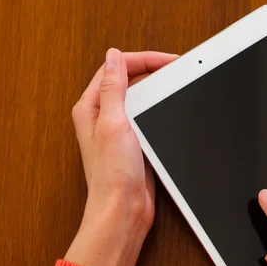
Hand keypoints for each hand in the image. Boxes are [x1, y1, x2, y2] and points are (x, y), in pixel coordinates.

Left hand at [65, 48, 176, 265]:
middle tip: (175, 67)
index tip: (167, 60)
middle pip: (127, 80)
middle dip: (151, 70)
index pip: (115, 69)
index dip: (142, 60)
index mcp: (91, 107)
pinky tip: (170, 108)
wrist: (124, 208)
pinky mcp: (133, 143)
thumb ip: (114, 88)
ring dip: (156, 89)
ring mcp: (118, 129)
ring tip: (175, 82)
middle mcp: (101, 116)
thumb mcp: (113, 123)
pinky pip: (146, 116)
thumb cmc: (112, 174)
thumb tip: (113, 57)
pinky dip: (159, 108)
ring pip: (139, 98)